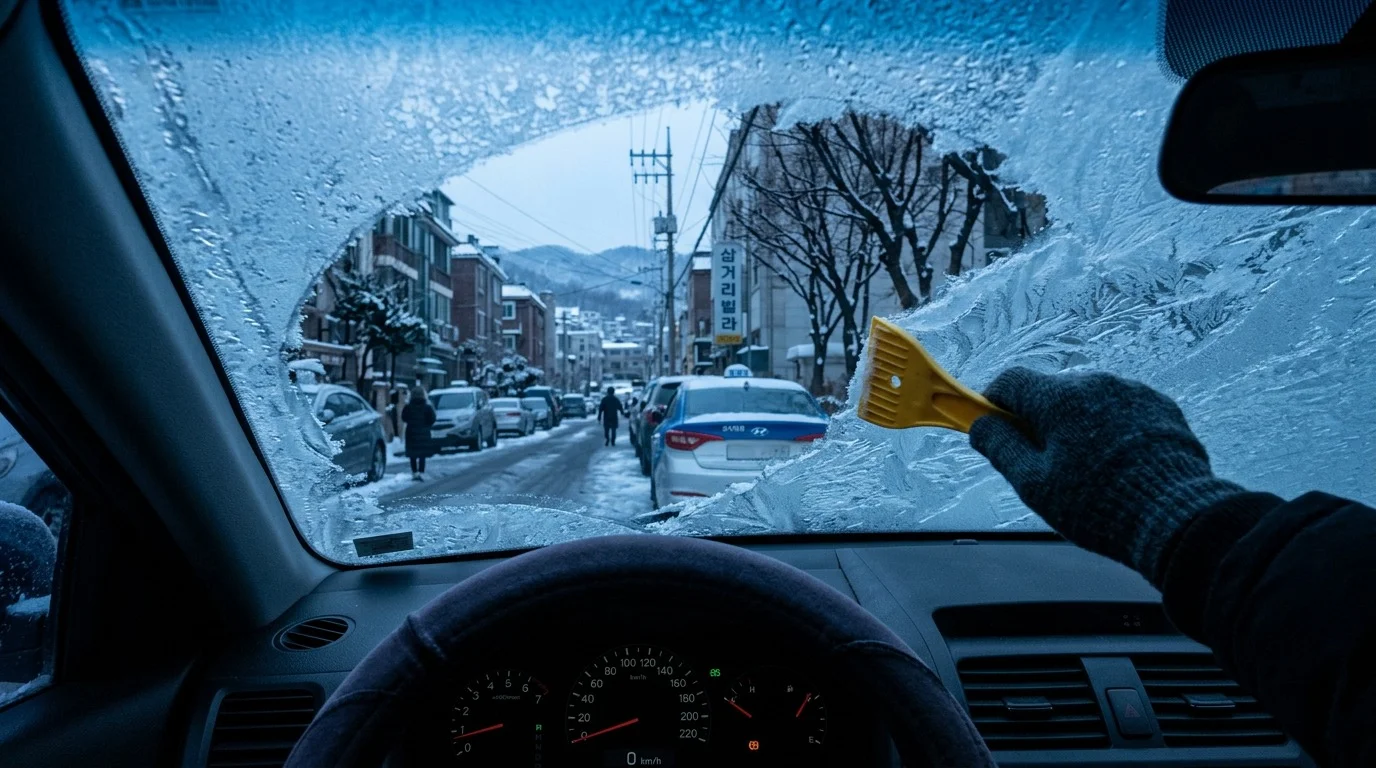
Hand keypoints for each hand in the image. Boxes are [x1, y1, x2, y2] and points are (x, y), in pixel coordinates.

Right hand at [969, 367, 1243, 585]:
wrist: (1176, 518)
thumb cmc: (1097, 505)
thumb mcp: (1034, 484)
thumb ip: (1000, 447)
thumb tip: (979, 424)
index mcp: (1060, 398)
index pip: (1012, 381)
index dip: (995, 401)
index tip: (993, 425)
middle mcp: (1096, 383)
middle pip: (1052, 392)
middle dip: (1041, 420)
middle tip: (1045, 463)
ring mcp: (1133, 392)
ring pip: (1088, 401)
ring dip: (1079, 424)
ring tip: (1090, 470)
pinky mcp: (1162, 407)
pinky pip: (1122, 410)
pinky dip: (1112, 429)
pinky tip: (1120, 465)